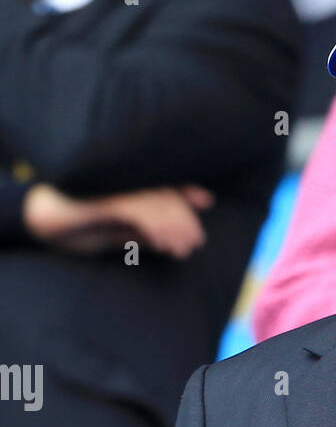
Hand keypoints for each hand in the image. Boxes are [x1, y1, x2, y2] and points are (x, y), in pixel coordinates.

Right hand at [23, 183, 213, 257]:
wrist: (38, 221)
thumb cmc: (76, 227)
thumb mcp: (115, 234)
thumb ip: (140, 233)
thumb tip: (170, 240)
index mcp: (125, 183)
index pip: (161, 182)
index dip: (184, 188)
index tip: (206, 200)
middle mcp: (120, 178)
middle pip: (162, 191)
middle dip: (183, 217)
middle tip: (195, 241)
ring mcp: (108, 184)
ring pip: (152, 200)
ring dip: (172, 226)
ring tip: (182, 248)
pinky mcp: (98, 195)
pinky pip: (134, 208)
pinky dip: (152, 225)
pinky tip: (162, 243)